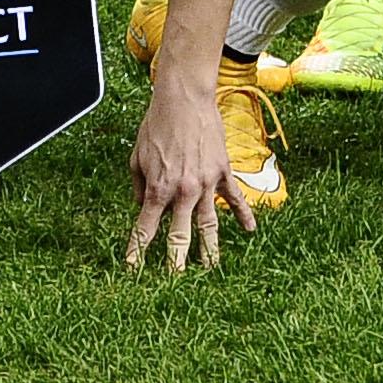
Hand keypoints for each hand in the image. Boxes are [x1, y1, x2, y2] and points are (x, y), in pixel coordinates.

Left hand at [124, 76, 246, 267]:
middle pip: (179, 236)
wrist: (183, 98)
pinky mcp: (222, 172)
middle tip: (174, 284)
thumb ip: (139, 186)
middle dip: (176, 263)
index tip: (132, 271)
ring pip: (209, 225)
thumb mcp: (137, 156)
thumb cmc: (156, 124)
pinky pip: (234, 199)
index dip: (137, 252)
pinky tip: (250, 232)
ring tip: (211, 271)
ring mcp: (205, 184)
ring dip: (210, 250)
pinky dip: (243, 216)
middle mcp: (182, 191)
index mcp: (158, 188)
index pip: (146, 228)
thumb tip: (142, 206)